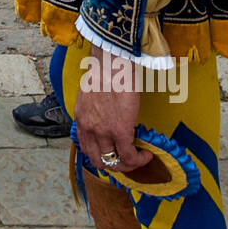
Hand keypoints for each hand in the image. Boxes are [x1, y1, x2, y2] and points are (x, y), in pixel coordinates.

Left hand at [75, 46, 151, 173]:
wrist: (111, 63)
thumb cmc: (104, 72)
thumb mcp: (90, 95)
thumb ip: (94, 111)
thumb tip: (105, 117)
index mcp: (81, 120)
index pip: (86, 149)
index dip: (101, 156)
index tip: (114, 153)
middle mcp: (88, 129)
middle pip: (98, 161)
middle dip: (114, 165)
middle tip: (128, 159)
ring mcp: (103, 132)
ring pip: (113, 163)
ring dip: (128, 165)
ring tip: (139, 158)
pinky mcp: (120, 131)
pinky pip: (129, 156)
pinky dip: (139, 160)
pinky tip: (146, 154)